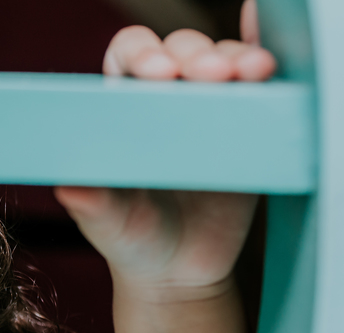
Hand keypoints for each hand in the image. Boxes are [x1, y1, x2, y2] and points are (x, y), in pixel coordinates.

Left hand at [56, 0, 274, 297]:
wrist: (180, 274)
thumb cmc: (132, 242)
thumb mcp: (110, 227)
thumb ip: (92, 207)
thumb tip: (69, 188)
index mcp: (122, 108)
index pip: (129, 56)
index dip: (143, 53)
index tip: (160, 73)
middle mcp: (167, 98)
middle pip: (182, 49)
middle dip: (197, 54)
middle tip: (212, 75)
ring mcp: (212, 108)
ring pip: (227, 58)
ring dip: (240, 57)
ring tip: (254, 72)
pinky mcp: (251, 124)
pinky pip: (263, 85)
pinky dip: (269, 57)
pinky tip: (274, 59)